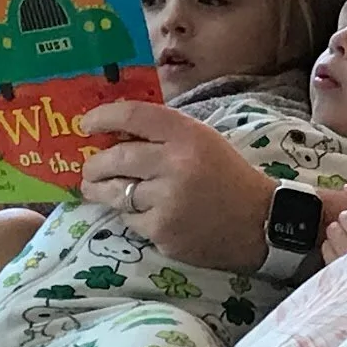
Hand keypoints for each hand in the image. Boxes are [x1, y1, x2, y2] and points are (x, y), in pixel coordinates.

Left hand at [79, 102, 275, 273]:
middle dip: (94, 165)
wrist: (260, 223)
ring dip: (101, 192)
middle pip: (116, 158)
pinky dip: (132, 217)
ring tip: (97, 190)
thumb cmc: (228, 178)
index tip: (85, 125)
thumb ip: (165, 134)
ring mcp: (168, 200)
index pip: (134, 115)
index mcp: (188, 135)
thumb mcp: (203, 142)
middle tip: (89, 169)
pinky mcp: (164, 231)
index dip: (103, 117)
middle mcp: (176, 164)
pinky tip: (145, 214)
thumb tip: (115, 132)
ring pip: (117, 193)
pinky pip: (132, 220)